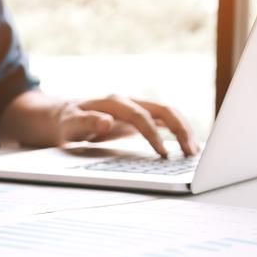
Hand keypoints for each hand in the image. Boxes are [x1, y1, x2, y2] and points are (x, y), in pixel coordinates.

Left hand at [56, 95, 199, 157]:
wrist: (63, 115)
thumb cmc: (65, 121)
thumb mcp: (69, 123)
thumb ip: (86, 122)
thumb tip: (106, 121)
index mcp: (113, 102)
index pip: (140, 116)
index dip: (153, 135)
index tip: (163, 155)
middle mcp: (128, 102)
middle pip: (163, 110)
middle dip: (180, 129)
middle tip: (191, 152)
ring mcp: (136, 108)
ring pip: (168, 114)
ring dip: (183, 130)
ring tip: (194, 152)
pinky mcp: (139, 117)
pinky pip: (164, 121)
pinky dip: (178, 131)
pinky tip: (187, 147)